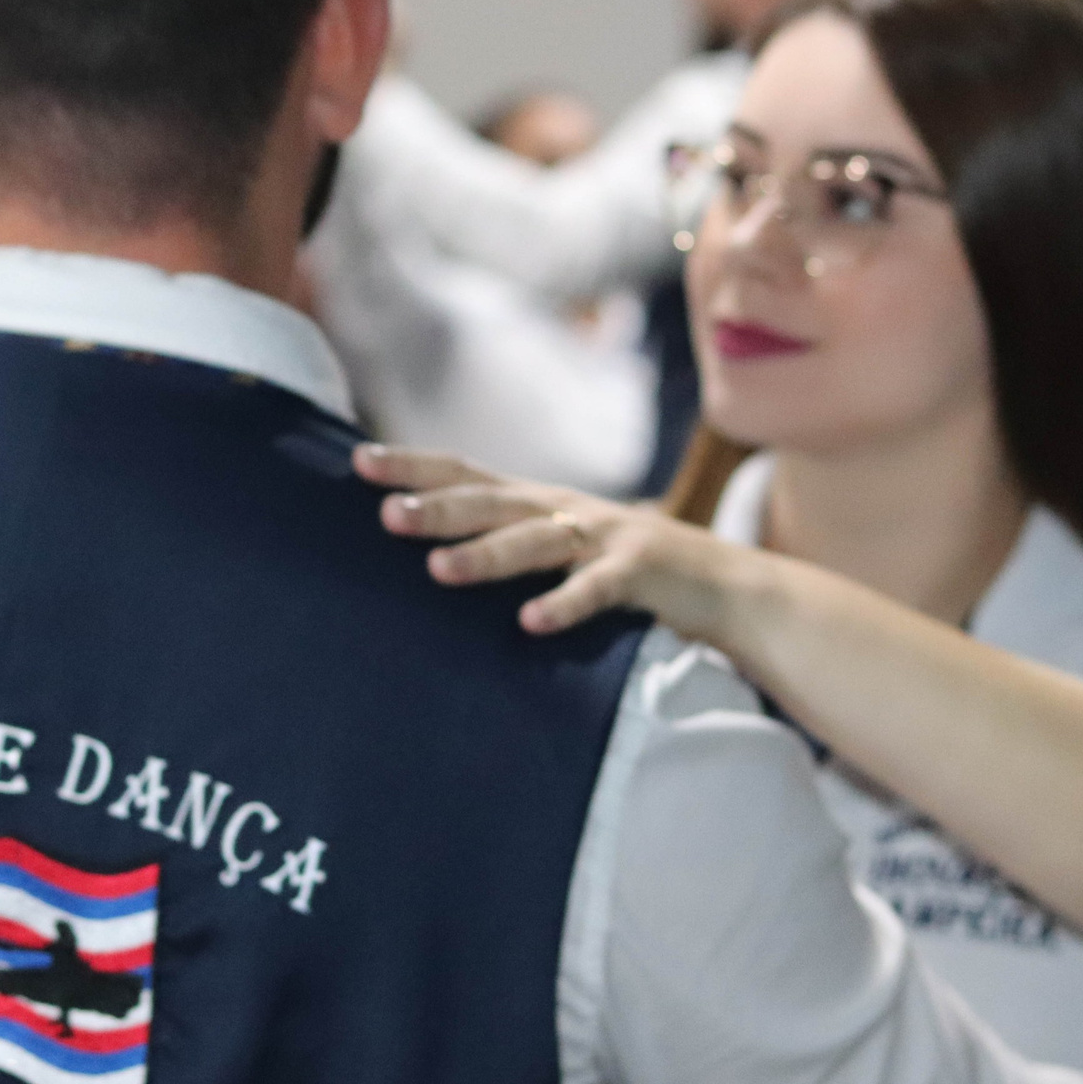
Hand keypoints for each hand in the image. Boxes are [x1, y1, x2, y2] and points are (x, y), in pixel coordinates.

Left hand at [353, 445, 748, 637]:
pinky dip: (564, 604)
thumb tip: (425, 553)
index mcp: (538, 501)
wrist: (723, 585)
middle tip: (387, 514)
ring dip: (486, 555)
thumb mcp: (559, 547)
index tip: (359, 461)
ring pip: (536, 542)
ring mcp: (604, 537)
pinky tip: (531, 622)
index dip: (415, 465)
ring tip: (437, 570)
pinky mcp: (640, 574)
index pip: (466, 472)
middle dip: (437, 507)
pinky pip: (596, 590)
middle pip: (492, 502)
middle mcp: (565, 509)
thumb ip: (505, 543)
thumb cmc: (624, 570)